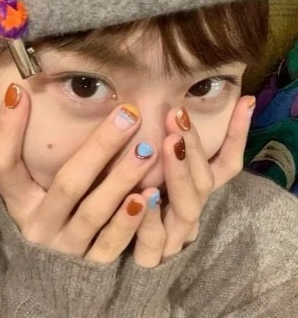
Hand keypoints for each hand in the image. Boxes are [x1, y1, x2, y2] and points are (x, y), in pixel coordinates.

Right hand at [0, 83, 158, 263]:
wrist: (48, 277)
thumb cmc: (39, 216)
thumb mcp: (19, 193)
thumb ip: (8, 160)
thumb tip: (1, 116)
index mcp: (18, 204)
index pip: (3, 166)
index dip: (9, 130)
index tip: (19, 90)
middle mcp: (39, 225)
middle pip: (68, 184)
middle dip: (99, 148)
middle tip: (128, 114)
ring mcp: (65, 248)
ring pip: (95, 212)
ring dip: (121, 179)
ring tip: (147, 149)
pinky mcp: (90, 266)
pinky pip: (112, 244)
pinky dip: (129, 223)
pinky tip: (148, 196)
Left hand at [132, 96, 255, 266]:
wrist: (116, 259)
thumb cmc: (131, 209)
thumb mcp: (147, 175)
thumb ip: (160, 152)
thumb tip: (169, 107)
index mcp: (193, 194)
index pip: (226, 165)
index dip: (237, 136)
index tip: (245, 102)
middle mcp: (190, 214)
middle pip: (203, 182)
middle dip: (193, 146)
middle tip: (177, 116)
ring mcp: (174, 238)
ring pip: (187, 209)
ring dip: (179, 174)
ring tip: (170, 144)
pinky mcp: (151, 259)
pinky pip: (154, 243)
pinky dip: (150, 219)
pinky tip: (142, 196)